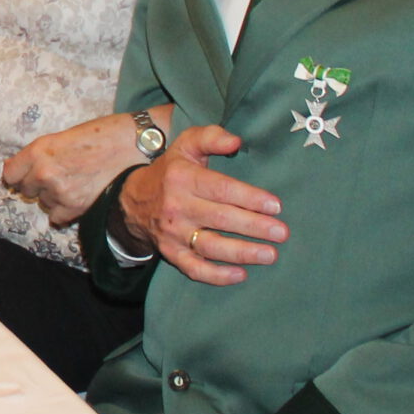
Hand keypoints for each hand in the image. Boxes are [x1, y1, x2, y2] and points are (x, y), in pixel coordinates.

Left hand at [5, 109, 167, 226]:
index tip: (25, 175)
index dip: (19, 174)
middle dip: (38, 185)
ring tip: (75, 183)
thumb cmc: (104, 134)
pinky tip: (78, 197)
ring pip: (44, 202)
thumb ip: (43, 154)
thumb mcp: (64, 136)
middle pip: (26, 190)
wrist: (136, 145)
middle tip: (59, 176)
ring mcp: (59, 192)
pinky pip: (57, 217)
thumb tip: (27, 169)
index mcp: (39, 150)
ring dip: (54, 197)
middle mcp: (44, 172)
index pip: (10, 174)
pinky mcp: (76, 208)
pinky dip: (64, 211)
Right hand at [117, 124, 286, 283]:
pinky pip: (193, 268)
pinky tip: (240, 275)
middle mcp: (176, 206)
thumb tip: (236, 141)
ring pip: (210, 246)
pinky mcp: (171, 253)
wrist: (132, 201)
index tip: (275, 206)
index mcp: (182, 178)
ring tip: (270, 255)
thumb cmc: (171, 171)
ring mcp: (173, 233)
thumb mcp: (185, 146)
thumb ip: (211, 137)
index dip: (249, 198)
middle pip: (220, 219)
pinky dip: (216, 276)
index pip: (220, 189)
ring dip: (242, 252)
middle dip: (254, 227)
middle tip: (282, 233)